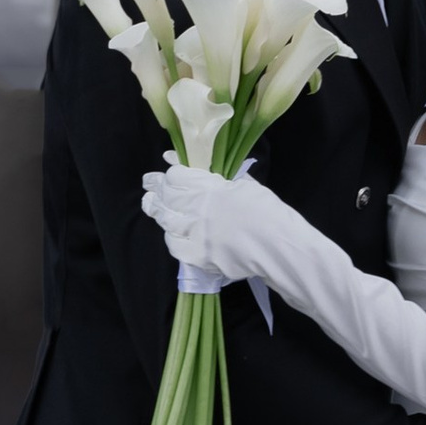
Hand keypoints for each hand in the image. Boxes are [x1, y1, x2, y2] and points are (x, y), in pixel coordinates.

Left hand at [140, 161, 278, 284]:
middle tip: (148, 183)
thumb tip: (202, 168)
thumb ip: (220, 175)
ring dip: (155, 210)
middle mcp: (196, 208)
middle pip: (166, 195)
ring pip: (165, 220)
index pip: (176, 176)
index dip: (169, 173)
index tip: (165, 172)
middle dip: (154, 187)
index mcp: (209, 187)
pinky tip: (171, 234)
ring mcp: (194, 233)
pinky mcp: (197, 256)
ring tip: (150, 204)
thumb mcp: (246, 184)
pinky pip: (174, 246)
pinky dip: (171, 238)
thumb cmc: (267, 210)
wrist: (277, 245)